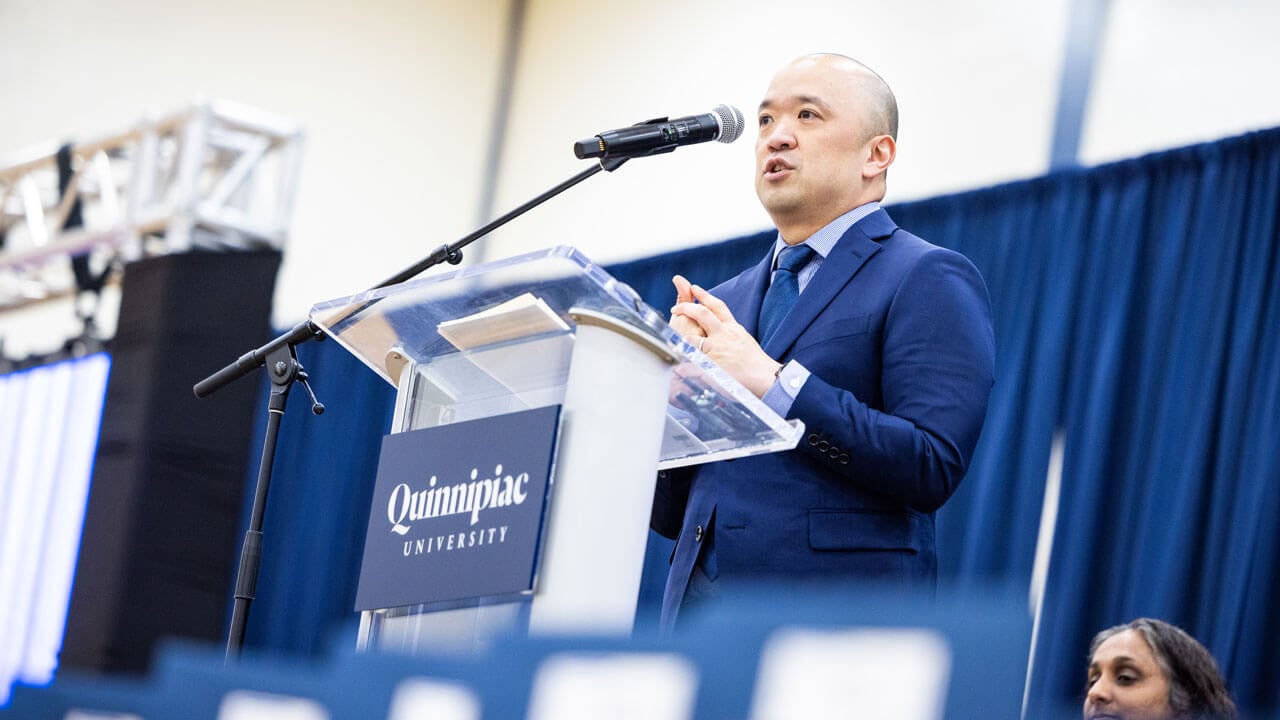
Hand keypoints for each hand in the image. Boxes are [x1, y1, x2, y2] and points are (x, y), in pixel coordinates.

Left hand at [671, 282, 782, 397]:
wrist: (765, 376)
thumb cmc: (757, 362)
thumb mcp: (744, 340)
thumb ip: (731, 334)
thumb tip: (722, 331)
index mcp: (732, 328)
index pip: (717, 306)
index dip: (704, 295)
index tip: (694, 288)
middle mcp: (724, 335)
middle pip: (702, 314)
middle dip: (686, 308)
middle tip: (675, 308)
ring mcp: (717, 349)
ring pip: (692, 337)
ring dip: (682, 338)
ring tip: (674, 339)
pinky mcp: (712, 364)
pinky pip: (692, 361)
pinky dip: (683, 363)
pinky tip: (676, 363)